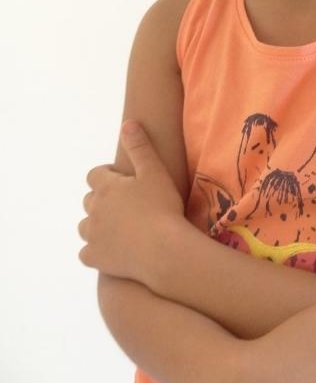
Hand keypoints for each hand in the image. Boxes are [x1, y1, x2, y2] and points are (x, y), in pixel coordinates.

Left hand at [78, 120, 184, 283]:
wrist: (163, 249)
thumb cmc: (162, 207)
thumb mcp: (155, 171)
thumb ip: (140, 147)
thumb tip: (127, 124)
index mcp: (106, 187)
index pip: (95, 175)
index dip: (108, 175)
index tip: (125, 181)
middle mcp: (93, 210)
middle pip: (89, 200)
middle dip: (103, 199)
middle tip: (127, 204)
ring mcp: (92, 235)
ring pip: (85, 226)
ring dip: (97, 224)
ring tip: (119, 227)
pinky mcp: (96, 258)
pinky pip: (86, 253)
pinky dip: (95, 250)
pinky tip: (110, 250)